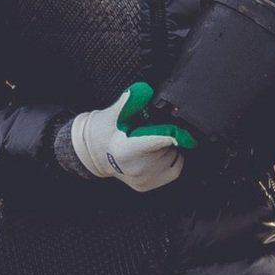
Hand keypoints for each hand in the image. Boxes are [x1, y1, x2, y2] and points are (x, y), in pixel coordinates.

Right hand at [70, 82, 195, 192]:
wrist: (92, 154)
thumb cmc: (102, 133)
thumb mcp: (112, 114)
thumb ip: (129, 101)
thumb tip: (144, 90)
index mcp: (127, 149)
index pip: (157, 142)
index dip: (173, 135)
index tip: (182, 132)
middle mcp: (136, 167)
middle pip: (168, 147)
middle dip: (165, 135)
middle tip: (151, 130)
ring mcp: (143, 178)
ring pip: (173, 157)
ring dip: (169, 147)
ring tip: (152, 142)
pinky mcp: (147, 185)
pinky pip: (174, 170)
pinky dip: (173, 159)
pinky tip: (160, 153)